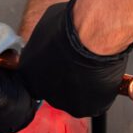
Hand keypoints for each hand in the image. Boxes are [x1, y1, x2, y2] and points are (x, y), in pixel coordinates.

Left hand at [18, 0, 131, 117]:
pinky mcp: (90, 108)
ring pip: (76, 96)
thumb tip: (51, 40)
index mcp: (30, 74)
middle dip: (67, 77)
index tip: (63, 60)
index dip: (53, 67)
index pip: (38, 77)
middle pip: (57, 89)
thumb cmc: (72, 24)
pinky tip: (103, 73)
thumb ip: (44, 41)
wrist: (93, 33)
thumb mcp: (46, 26)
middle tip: (80, 61)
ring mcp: (68, 103)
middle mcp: (45, 93)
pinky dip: (101, 90)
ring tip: (94, 65)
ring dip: (84, 85)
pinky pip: (96, 100)